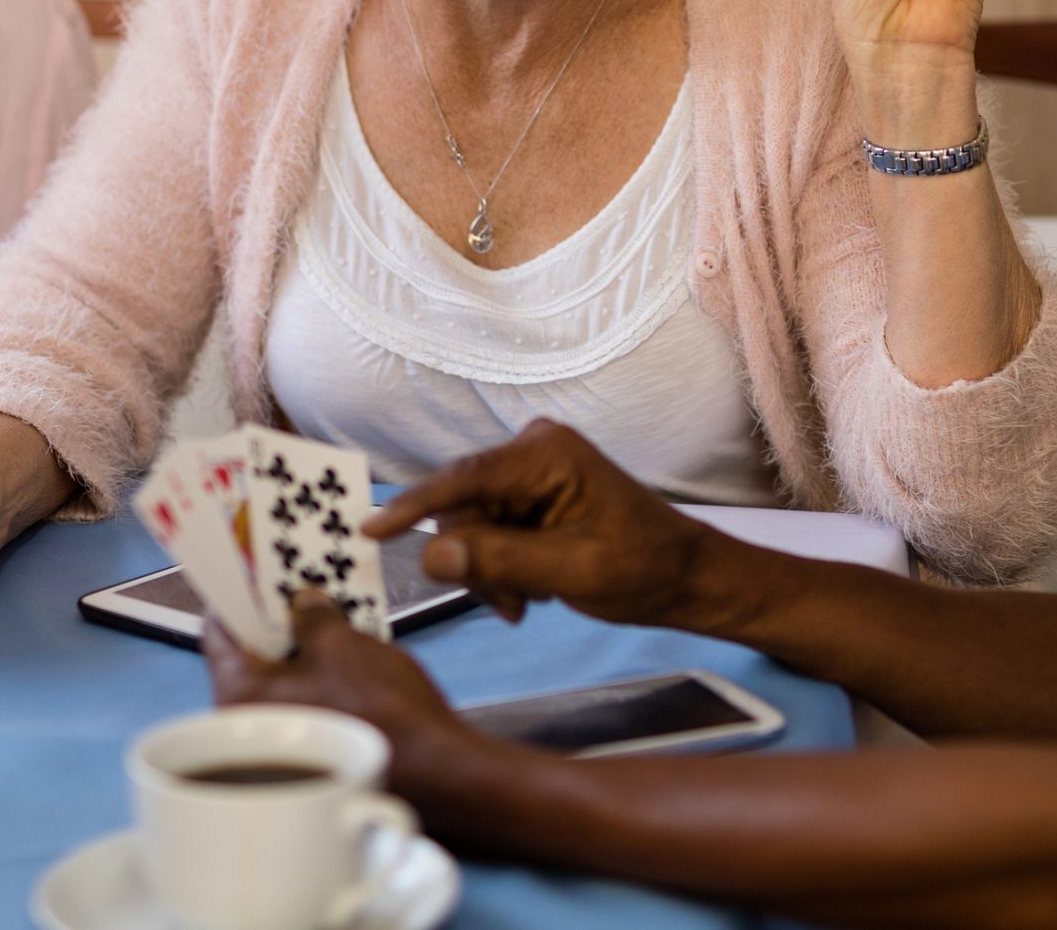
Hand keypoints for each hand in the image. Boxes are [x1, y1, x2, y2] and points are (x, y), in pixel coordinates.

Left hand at [206, 589, 469, 773]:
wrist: (435, 771)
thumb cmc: (383, 712)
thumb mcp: (344, 644)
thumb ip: (313, 616)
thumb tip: (303, 603)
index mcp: (241, 697)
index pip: (218, 633)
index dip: (236, 594)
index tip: (250, 570)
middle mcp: (249, 727)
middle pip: (249, 658)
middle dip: (274, 621)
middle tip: (295, 587)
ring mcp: (279, 745)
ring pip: (278, 682)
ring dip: (299, 649)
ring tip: (327, 614)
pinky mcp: (312, 753)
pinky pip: (302, 702)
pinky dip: (315, 677)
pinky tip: (344, 654)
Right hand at [364, 420, 725, 630]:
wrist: (684, 576)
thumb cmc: (643, 569)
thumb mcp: (572, 573)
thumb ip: (501, 562)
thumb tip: (433, 554)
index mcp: (547, 454)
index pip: (464, 478)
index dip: (415, 507)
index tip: (371, 532)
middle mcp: (533, 449)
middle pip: (463, 508)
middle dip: (477, 562)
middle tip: (513, 607)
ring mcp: (530, 470)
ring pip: (471, 525)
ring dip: (491, 571)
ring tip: (529, 602)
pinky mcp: (529, 493)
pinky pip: (488, 530)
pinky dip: (501, 566)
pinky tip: (532, 590)